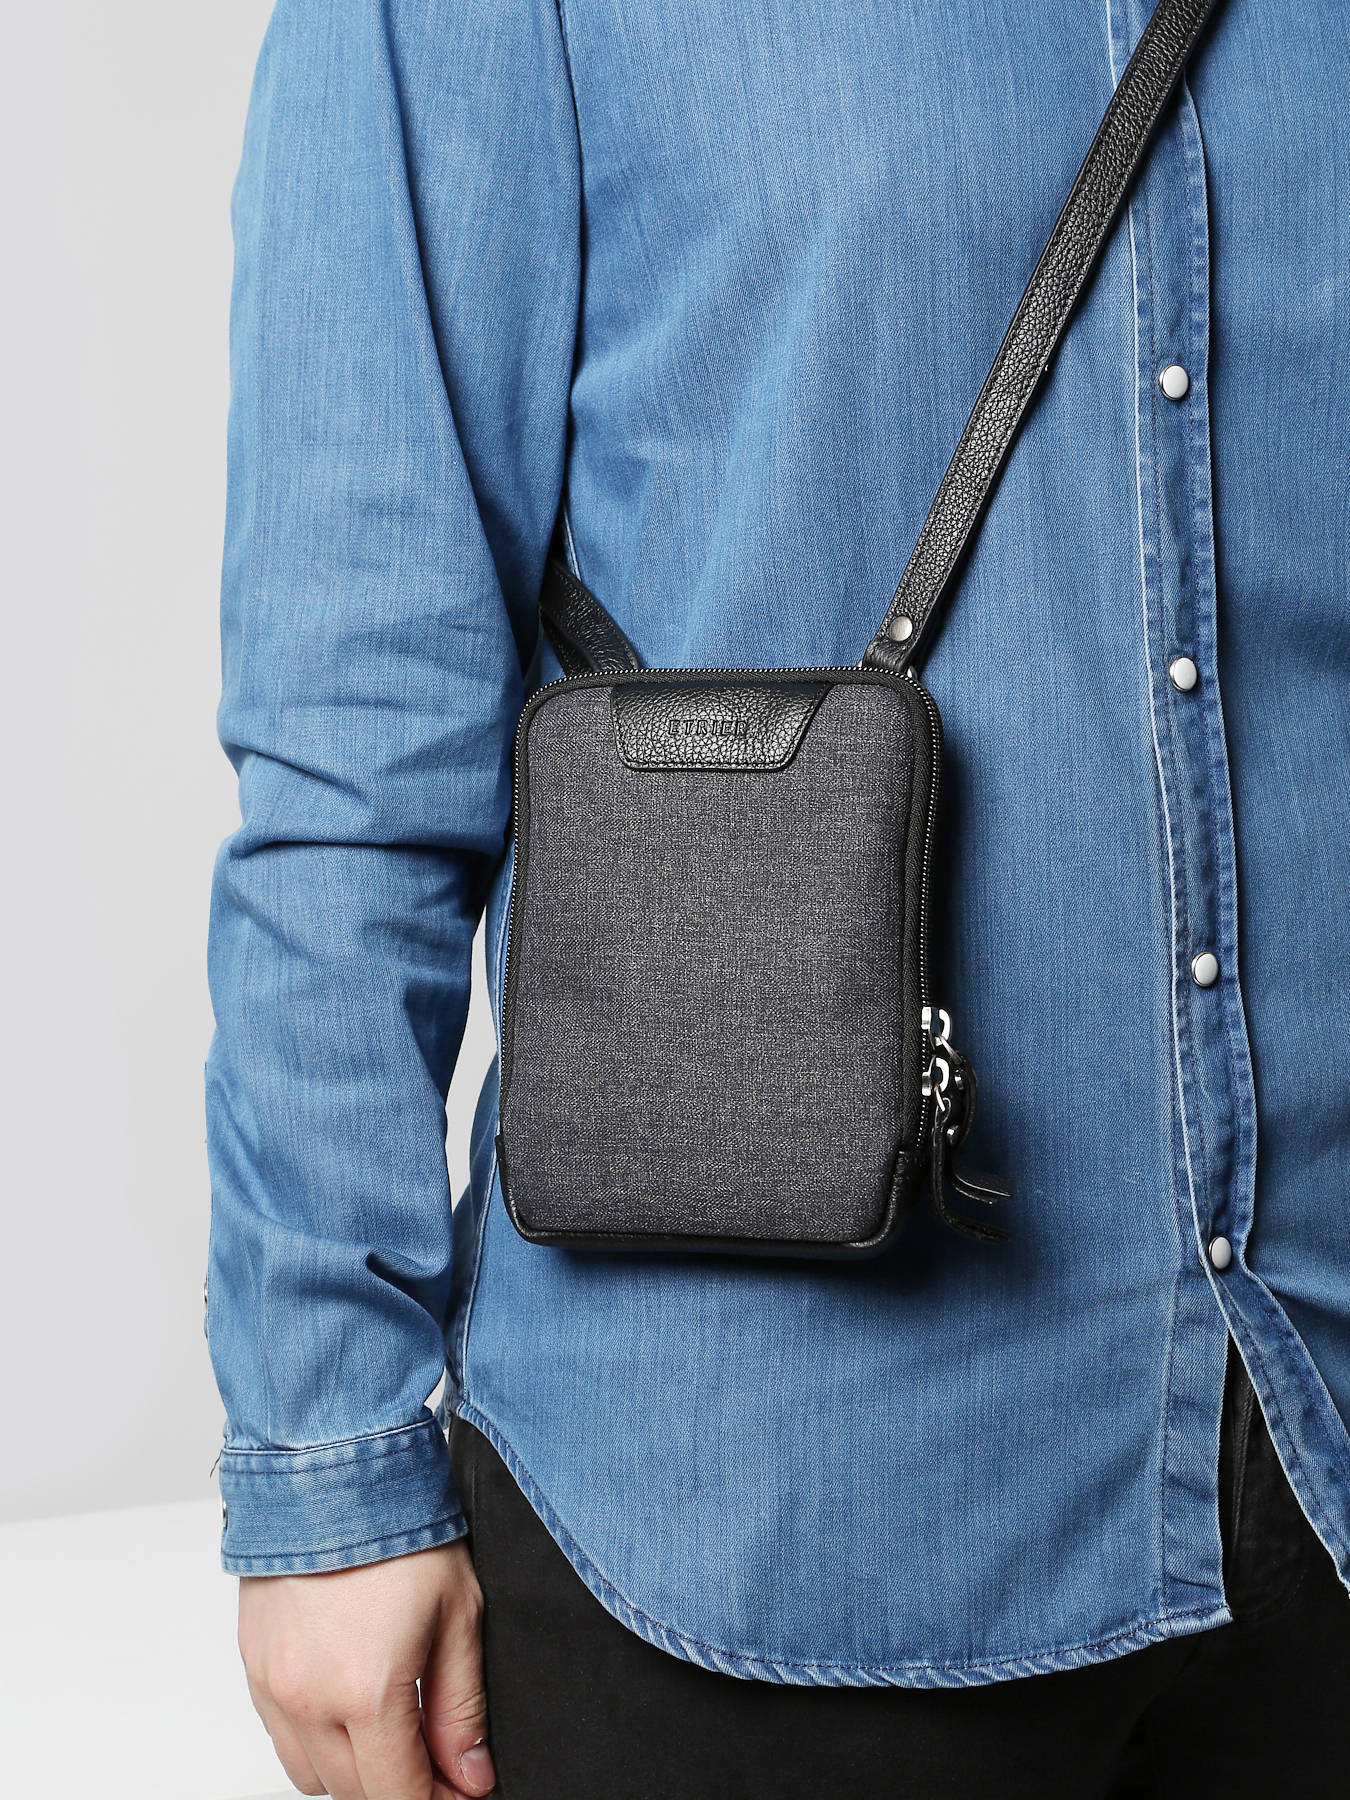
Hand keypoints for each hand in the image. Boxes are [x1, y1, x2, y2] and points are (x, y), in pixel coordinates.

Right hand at [238, 1541, 495, 1798]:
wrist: (330, 1466)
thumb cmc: (396, 1526)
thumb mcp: (457, 1613)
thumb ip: (462, 1706)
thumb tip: (470, 1774)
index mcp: (366, 1693)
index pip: (399, 1795)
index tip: (461, 1789)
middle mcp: (309, 1700)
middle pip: (355, 1794)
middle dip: (400, 1785)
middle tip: (439, 1758)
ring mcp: (273, 1686)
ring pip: (312, 1775)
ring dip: (354, 1768)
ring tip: (393, 1726)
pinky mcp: (253, 1666)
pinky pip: (282, 1736)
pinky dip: (316, 1738)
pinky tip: (348, 1700)